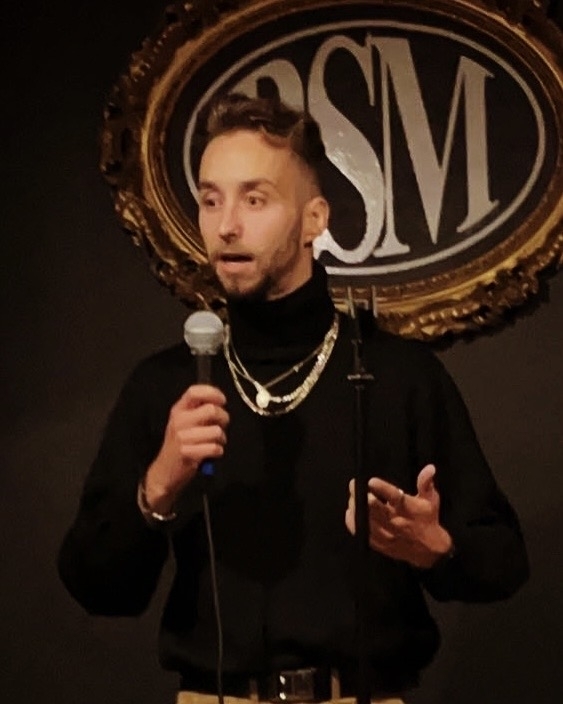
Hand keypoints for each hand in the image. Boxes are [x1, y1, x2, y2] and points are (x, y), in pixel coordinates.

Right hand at [143, 384, 228, 513]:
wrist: (164, 472)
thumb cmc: (179, 445)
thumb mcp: (184, 423)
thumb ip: (199, 411)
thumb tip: (220, 403)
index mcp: (178, 410)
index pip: (194, 391)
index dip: (213, 392)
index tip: (222, 401)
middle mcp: (179, 420)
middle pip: (211, 410)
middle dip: (224, 418)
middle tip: (222, 426)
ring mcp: (182, 437)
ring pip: (216, 431)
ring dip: (222, 438)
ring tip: (215, 443)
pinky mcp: (188, 453)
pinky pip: (214, 448)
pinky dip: (218, 451)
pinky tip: (211, 453)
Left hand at [345, 464, 452, 568]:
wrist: (429, 550)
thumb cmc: (428, 519)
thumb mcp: (431, 500)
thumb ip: (425, 483)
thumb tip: (430, 468)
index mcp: (409, 509)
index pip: (395, 498)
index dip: (383, 489)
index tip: (371, 481)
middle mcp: (397, 522)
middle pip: (376, 509)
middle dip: (362, 496)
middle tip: (353, 485)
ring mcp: (387, 535)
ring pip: (367, 521)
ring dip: (357, 509)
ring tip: (352, 498)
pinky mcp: (380, 544)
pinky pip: (363, 533)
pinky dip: (354, 523)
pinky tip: (351, 513)